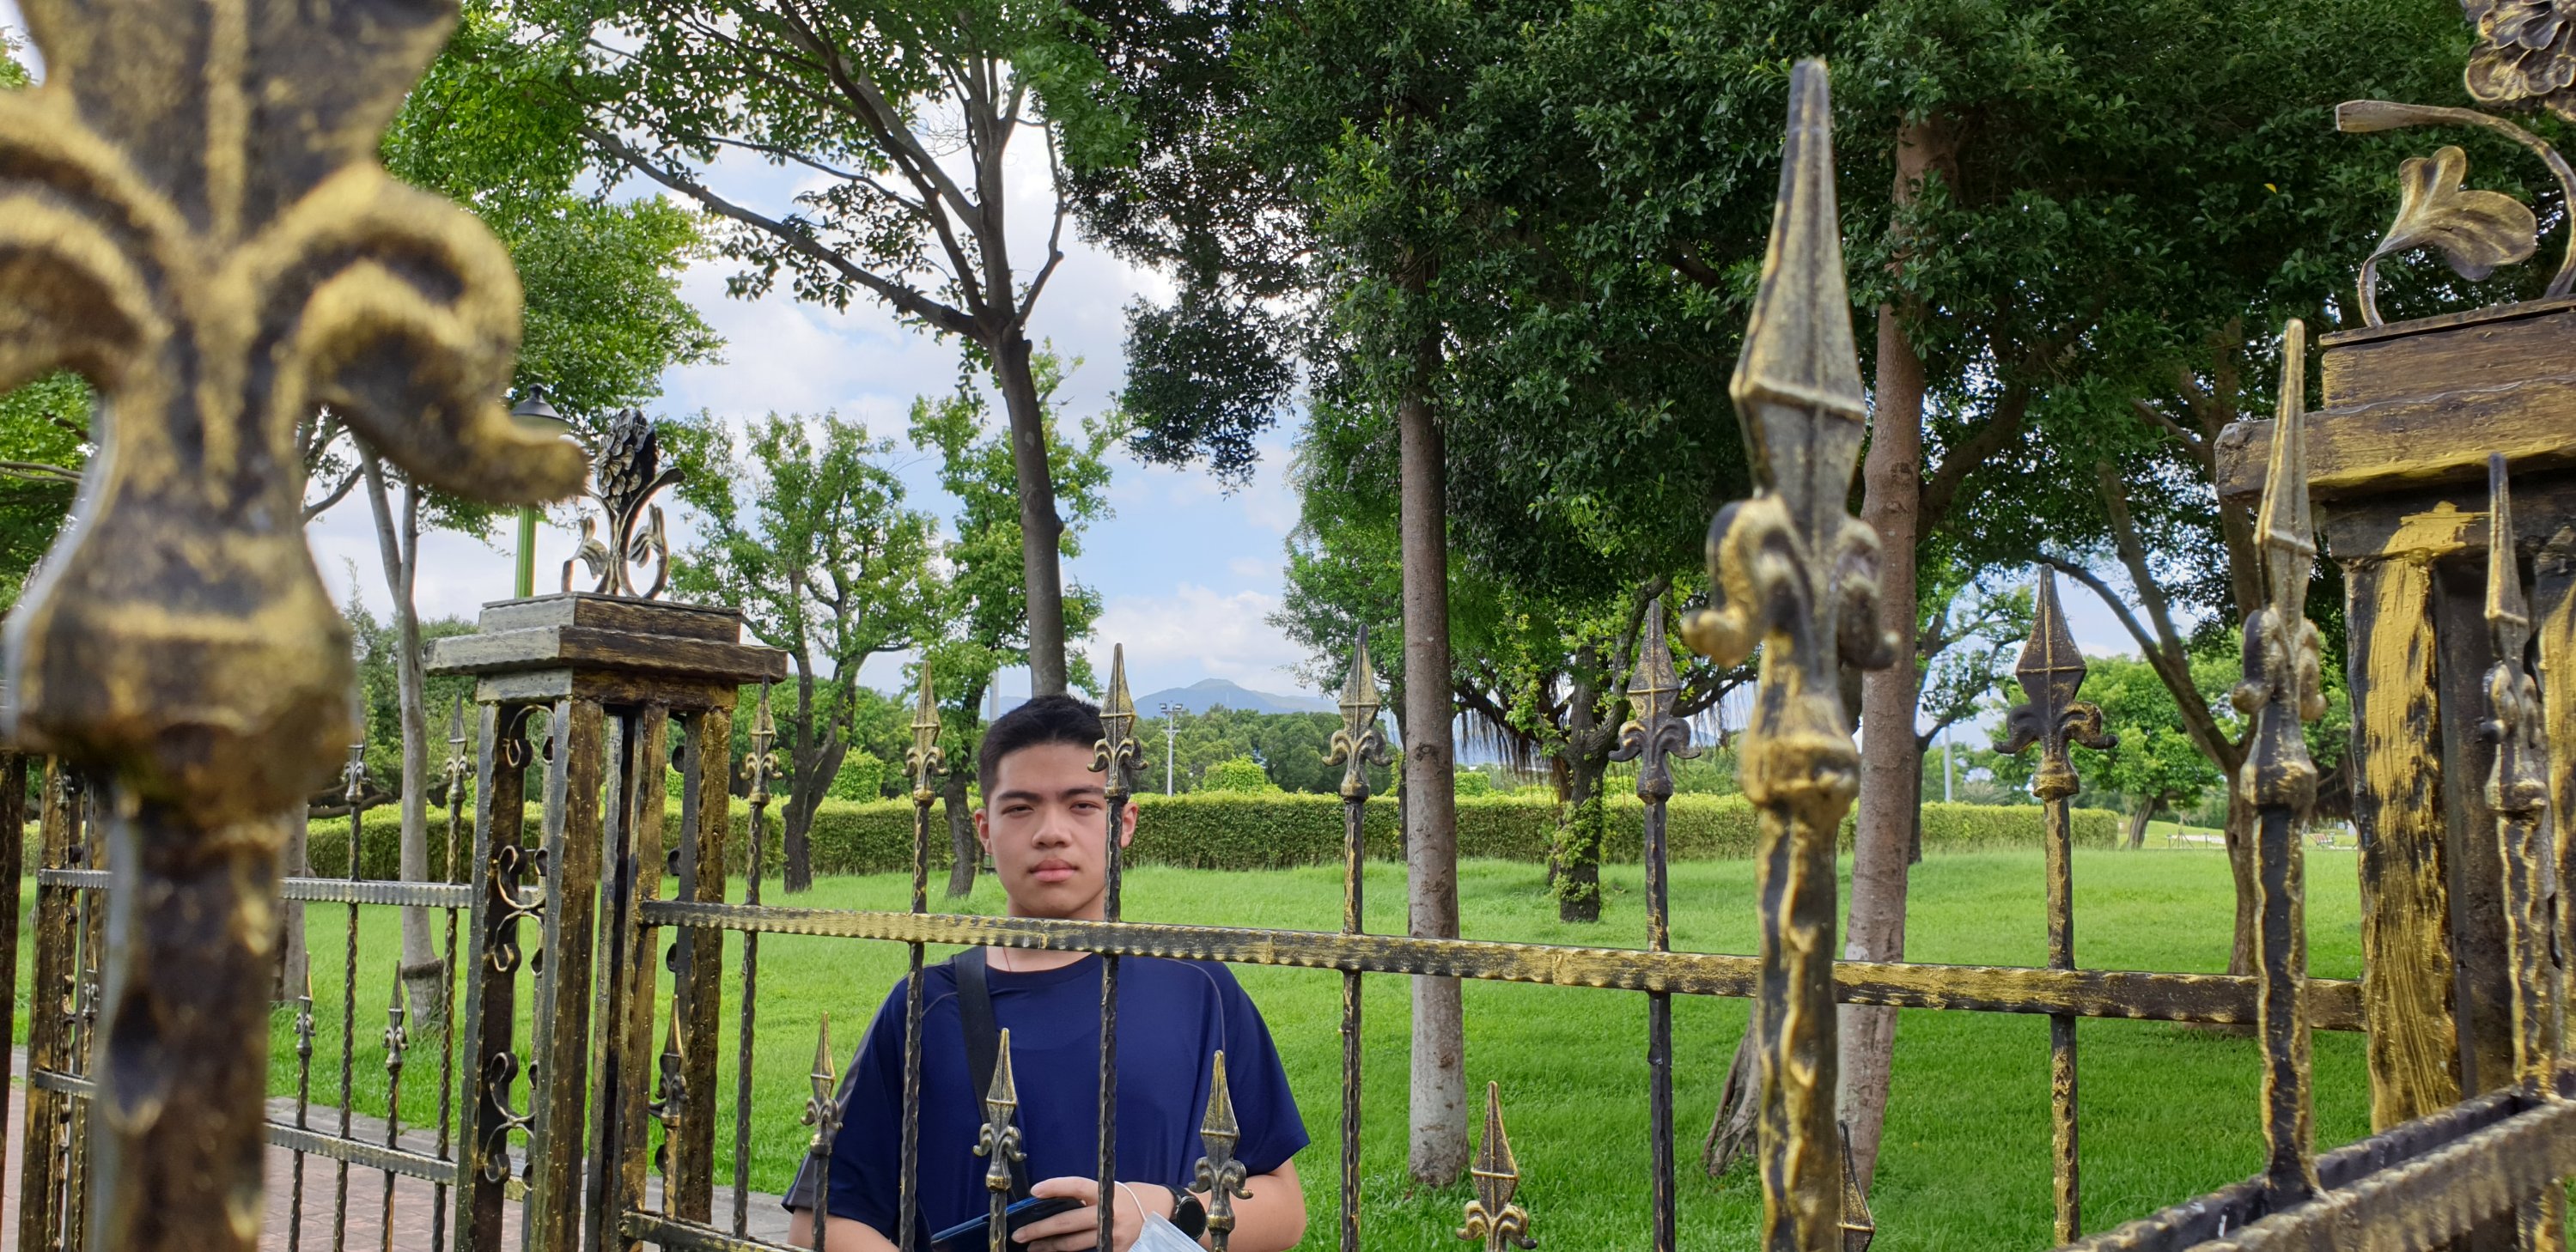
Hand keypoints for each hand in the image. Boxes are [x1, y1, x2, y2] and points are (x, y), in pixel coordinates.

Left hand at [1016, 1177, 1167, 1251]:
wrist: (1171, 1215)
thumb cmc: (1141, 1198)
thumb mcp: (1118, 1189)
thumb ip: (1093, 1197)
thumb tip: (1060, 1204)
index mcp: (1108, 1192)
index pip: (1075, 1187)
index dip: (1054, 1187)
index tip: (1034, 1191)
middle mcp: (1109, 1214)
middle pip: (1066, 1223)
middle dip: (1039, 1230)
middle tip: (1019, 1235)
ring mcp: (1113, 1236)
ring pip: (1073, 1245)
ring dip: (1050, 1247)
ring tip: (1033, 1248)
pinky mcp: (1118, 1251)